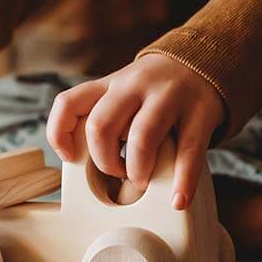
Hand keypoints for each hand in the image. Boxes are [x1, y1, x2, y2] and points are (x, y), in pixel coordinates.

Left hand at [46, 53, 225, 210]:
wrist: (202, 62)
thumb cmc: (154, 92)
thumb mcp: (123, 92)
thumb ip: (105, 117)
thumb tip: (90, 168)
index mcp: (111, 84)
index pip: (69, 102)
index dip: (59, 134)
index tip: (69, 158)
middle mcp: (135, 85)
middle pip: (101, 126)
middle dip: (105, 161)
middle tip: (118, 174)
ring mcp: (169, 97)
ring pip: (141, 138)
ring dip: (137, 170)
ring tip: (143, 180)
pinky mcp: (200, 112)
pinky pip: (188, 152)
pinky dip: (182, 181)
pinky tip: (178, 199)